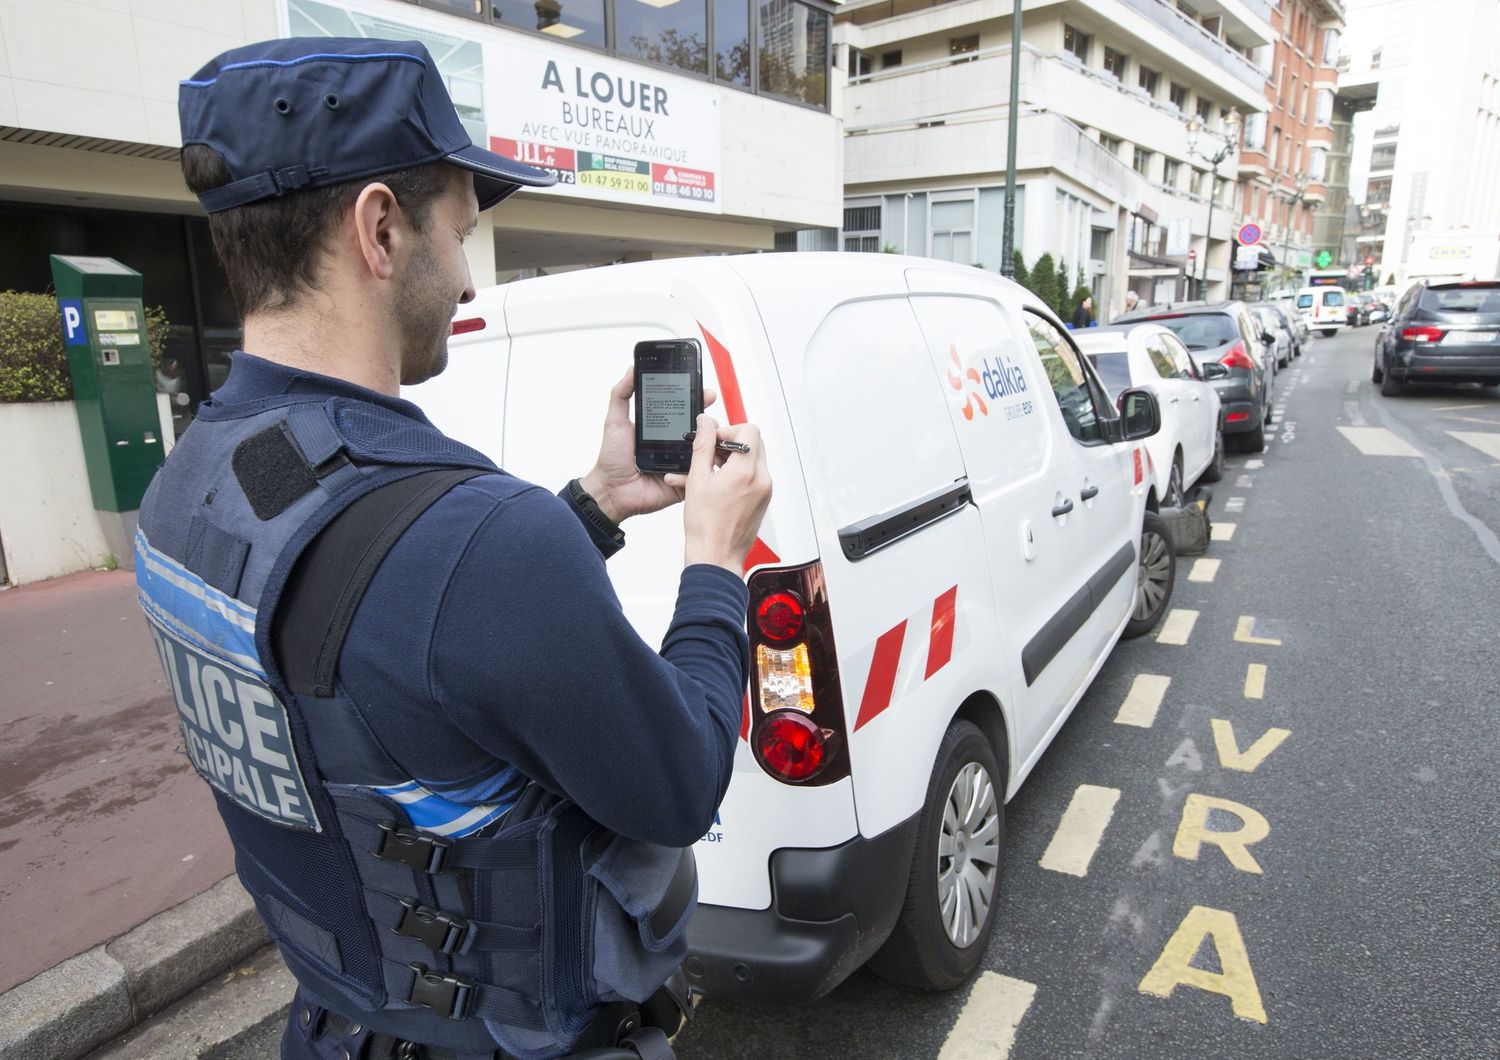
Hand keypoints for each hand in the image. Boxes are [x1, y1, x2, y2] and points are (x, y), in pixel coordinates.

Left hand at [578, 367, 718, 522]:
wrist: (612, 490)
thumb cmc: (612, 458)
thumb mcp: (615, 421)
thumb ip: (621, 394)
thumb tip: (632, 369)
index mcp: (663, 428)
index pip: (683, 409)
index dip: (694, 397)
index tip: (701, 387)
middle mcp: (675, 443)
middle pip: (700, 427)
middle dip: (709, 414)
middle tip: (708, 402)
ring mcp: (682, 462)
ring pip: (705, 448)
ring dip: (711, 437)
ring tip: (710, 429)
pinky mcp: (685, 481)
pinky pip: (701, 472)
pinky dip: (705, 464)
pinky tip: (704, 454)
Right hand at [672, 414, 771, 574]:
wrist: (716, 556)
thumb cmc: (706, 527)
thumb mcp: (697, 480)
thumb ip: (702, 446)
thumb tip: (705, 423)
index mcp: (746, 472)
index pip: (749, 430)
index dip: (728, 430)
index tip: (713, 439)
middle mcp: (762, 480)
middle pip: (754, 442)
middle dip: (731, 443)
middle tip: (711, 452)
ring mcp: (765, 490)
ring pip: (754, 458)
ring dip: (734, 457)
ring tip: (711, 469)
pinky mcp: (764, 499)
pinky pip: (754, 475)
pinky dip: (738, 472)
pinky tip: (719, 482)